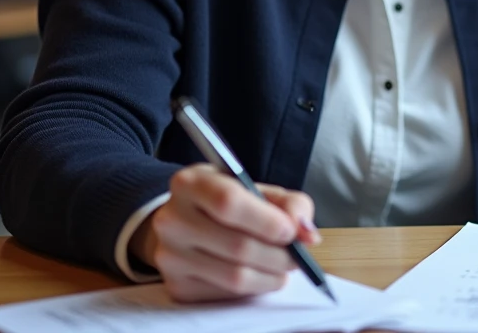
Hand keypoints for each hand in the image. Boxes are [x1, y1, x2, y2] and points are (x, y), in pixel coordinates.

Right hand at [130, 164, 320, 301]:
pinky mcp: (177, 285)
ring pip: (234, 276)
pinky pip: (226, 294)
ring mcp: (170, 255)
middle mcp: (172, 218)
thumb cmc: (230, 203)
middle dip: (278, 255)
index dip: (267, 221)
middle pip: (237, 245)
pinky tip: (260, 274)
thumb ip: (290, 205)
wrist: (187, 222)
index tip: (292, 231)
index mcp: (191, 183)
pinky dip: (254, 288)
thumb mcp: (259, 189)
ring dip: (271, 275)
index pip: (229, 202)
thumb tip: (307, 234)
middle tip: (297, 256)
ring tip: (284, 267)